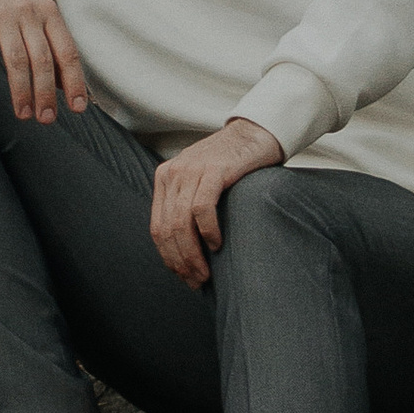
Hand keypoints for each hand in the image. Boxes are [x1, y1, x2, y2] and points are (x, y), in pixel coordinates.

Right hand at [0, 0, 89, 123]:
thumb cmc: (7, 0)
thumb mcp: (34, 13)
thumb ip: (49, 45)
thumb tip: (66, 86)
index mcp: (49, 12)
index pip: (67, 51)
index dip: (74, 82)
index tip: (77, 108)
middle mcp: (28, 11)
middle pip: (43, 60)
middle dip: (46, 93)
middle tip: (46, 118)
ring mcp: (1, 14)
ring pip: (16, 60)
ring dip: (21, 92)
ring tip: (23, 114)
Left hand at [148, 119, 283, 287]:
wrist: (256, 132)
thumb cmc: (232, 163)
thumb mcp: (200, 181)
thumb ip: (187, 204)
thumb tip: (186, 249)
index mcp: (165, 177)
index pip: (157, 228)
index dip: (169, 257)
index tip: (184, 276)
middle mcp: (173, 173)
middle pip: (167, 229)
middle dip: (180, 261)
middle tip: (196, 281)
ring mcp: (191, 170)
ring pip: (181, 223)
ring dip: (192, 254)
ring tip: (205, 272)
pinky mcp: (213, 170)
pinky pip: (201, 208)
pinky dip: (207, 231)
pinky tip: (217, 244)